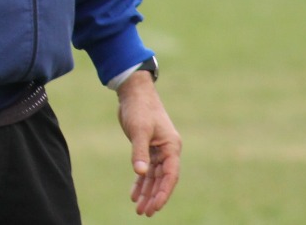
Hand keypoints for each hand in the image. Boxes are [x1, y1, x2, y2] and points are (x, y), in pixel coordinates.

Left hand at [116, 72, 180, 215]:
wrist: (133, 92)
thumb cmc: (139, 108)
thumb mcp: (139, 130)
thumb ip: (139, 152)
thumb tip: (140, 173)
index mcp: (171, 146)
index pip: (170, 175)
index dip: (163, 192)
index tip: (155, 206)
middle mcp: (167, 151)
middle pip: (163, 179)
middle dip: (154, 197)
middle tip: (145, 213)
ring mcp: (158, 150)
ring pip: (154, 177)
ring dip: (147, 192)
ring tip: (139, 209)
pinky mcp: (147, 148)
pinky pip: (146, 170)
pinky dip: (140, 182)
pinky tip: (134, 194)